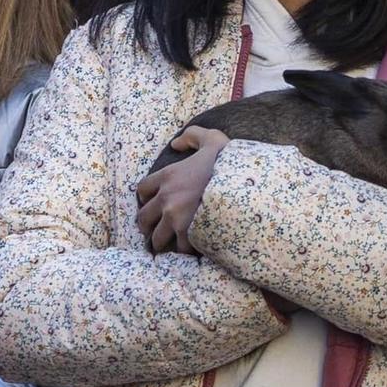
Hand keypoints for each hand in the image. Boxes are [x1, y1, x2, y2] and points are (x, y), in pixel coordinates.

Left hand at [135, 127, 229, 254]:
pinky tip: (191, 250)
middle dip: (147, 225)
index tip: (152, 202)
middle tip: (154, 229)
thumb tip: (176, 143)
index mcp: (168, 176)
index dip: (146, 198)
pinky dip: (184, 250)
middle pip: (143, 217)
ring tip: (170, 244)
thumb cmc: (229, 161)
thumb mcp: (212, 139)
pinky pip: (179, 248)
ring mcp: (175, 217)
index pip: (142, 189)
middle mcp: (167, 198)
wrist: (244, 182)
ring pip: (157, 237)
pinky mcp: (188, 233)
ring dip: (162, 241)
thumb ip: (193, 136)